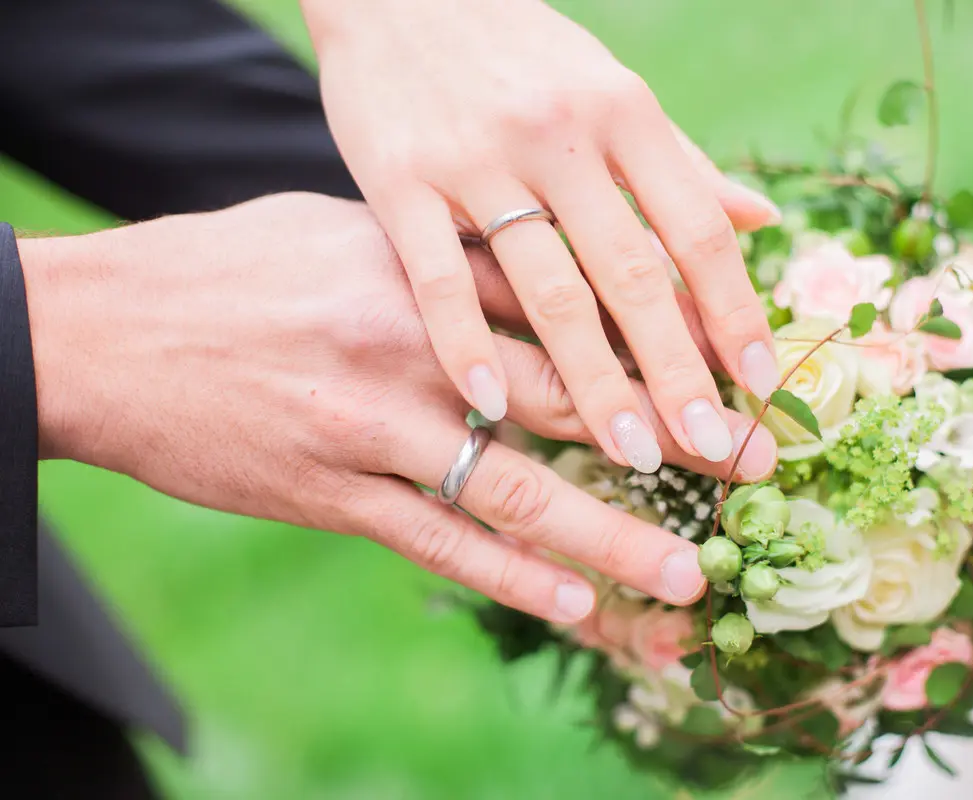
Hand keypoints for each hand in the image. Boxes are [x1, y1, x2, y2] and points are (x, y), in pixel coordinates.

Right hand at [21, 193, 777, 622]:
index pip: (568, 307)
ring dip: (608, 539)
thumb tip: (539, 273)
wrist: (108, 333)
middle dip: (669, 438)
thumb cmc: (237, 269)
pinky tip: (571, 604)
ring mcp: (371, 428)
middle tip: (753, 474)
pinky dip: (507, 577)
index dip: (659, 341)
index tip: (733, 373)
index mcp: (423, 270)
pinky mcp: (329, 495)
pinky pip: (435, 544)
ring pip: (513, 491)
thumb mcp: (350, 231)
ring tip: (686, 579)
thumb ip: (450, 262)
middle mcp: (412, 348)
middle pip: (568, 397)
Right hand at [300, 0, 781, 475]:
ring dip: (594, 379)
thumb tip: (761, 220)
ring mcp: (476, 158)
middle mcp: (558, 135)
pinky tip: (493, 409)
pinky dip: (467, 345)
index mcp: (622, 111)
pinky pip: (440, 276)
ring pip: (548, 287)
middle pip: (632, 272)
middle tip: (713, 446)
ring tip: (631, 452)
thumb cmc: (518, 51)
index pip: (696, 228)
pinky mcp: (398, 180)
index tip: (764, 385)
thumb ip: (680, 164)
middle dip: (678, 368)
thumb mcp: (610, 89)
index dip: (735, 310)